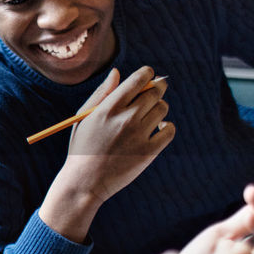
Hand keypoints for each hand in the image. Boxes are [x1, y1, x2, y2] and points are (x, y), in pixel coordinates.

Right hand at [41, 67, 173, 241]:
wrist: (85, 181)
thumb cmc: (83, 146)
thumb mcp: (85, 116)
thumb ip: (102, 92)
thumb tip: (117, 72)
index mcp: (110, 106)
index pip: (139, 79)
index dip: (147, 73)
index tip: (148, 75)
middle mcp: (126, 118)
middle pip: (155, 91)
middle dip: (157, 87)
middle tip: (153, 91)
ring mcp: (139, 135)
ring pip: (163, 109)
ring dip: (159, 107)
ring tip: (149, 115)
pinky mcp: (149, 152)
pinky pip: (169, 130)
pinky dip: (167, 126)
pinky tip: (158, 128)